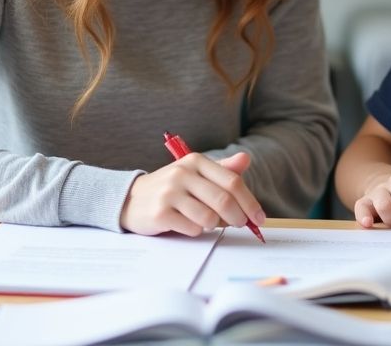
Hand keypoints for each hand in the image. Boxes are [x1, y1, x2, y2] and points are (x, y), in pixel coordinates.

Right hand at [120, 151, 267, 236]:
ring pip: (209, 217)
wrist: (131, 199)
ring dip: (214, 225)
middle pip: (223, 200)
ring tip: (206, 222)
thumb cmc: (171, 189)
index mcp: (195, 161)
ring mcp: (169, 193)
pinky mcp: (159, 213)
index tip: (259, 218)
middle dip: (239, 217)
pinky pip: (192, 228)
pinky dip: (195, 231)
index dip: (250, 202)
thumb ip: (221, 170)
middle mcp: (182, 173)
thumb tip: (246, 159)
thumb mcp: (195, 174)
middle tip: (242, 225)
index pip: (232, 181)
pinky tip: (187, 224)